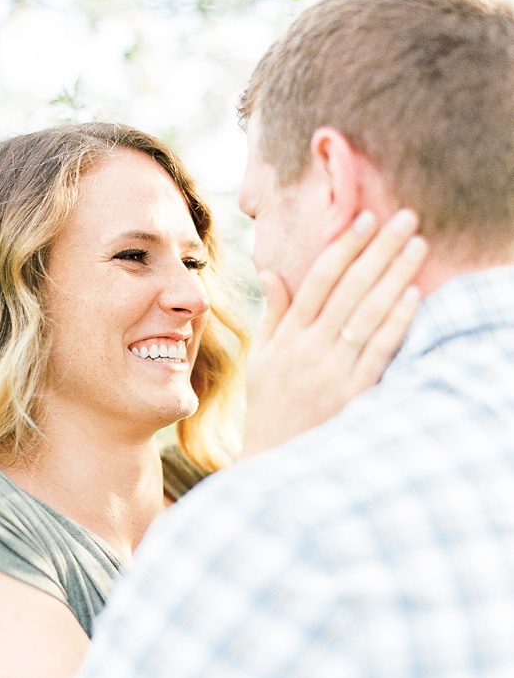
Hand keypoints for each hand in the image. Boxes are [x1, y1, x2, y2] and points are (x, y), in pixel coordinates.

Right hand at [240, 207, 427, 456]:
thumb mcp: (261, 357)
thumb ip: (272, 313)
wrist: (276, 460)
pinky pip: (378, 350)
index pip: (319, 278)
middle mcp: (310, 347)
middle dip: (380, 249)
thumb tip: (271, 271)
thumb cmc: (270, 405)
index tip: (366, 217)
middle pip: (351, 288)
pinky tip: (413, 295)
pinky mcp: (353, 393)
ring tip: (417, 245)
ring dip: (395, 275)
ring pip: (368, 313)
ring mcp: (333, 370)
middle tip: (405, 218)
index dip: (344, 246)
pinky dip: (396, 322)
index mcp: (287, 334)